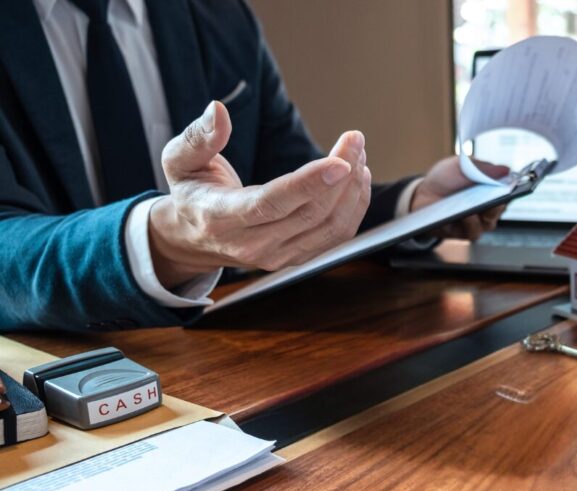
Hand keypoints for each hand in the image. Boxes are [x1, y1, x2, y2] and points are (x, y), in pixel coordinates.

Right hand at [149, 102, 371, 286]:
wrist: (195, 237)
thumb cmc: (191, 191)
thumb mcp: (179, 160)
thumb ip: (198, 137)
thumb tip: (217, 110)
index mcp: (221, 218)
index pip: (271, 204)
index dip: (309, 184)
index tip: (341, 162)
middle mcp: (252, 244)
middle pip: (310, 214)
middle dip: (342, 175)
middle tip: (355, 139)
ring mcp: (277, 256)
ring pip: (330, 228)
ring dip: (353, 190)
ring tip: (359, 154)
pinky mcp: (296, 257)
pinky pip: (336, 236)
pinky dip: (353, 206)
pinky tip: (357, 177)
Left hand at [410, 156, 509, 240]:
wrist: (421, 194)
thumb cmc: (443, 180)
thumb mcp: (460, 165)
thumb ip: (481, 167)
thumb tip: (505, 169)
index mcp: (488, 188)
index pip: (506, 191)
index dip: (510, 189)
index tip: (509, 185)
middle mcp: (485, 206)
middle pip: (501, 208)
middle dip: (499, 202)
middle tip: (496, 197)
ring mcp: (476, 221)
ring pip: (490, 223)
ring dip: (484, 214)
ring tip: (477, 205)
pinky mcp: (464, 233)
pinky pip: (474, 232)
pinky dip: (471, 224)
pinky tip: (465, 215)